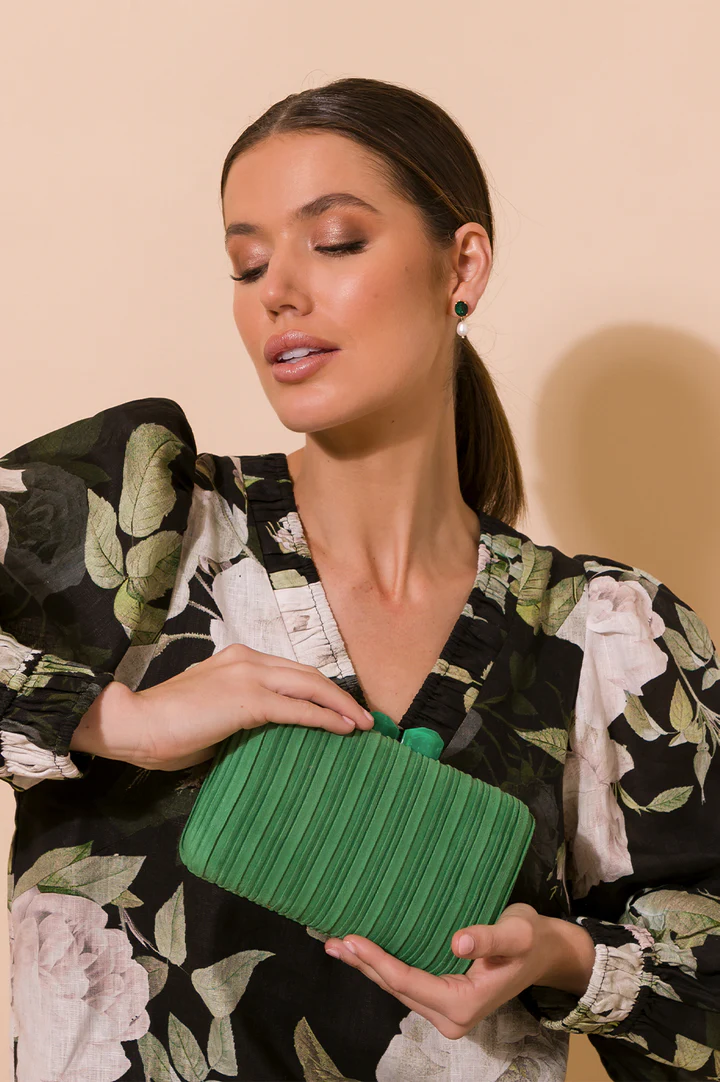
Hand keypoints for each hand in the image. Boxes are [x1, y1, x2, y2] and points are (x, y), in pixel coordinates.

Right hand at [70, 643, 374, 770]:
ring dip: (341, 705)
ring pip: (310, 686)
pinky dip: (325, 717)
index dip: (322, 688)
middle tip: (365, 716)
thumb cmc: (165, 728)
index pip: (292, 670)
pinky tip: (344, 729)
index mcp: (238, 659)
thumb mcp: (212, 715)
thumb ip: (241, 715)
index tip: (343, 707)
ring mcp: (248, 676)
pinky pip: (297, 707)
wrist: (134, 724)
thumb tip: (268, 736)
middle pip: (308, 674)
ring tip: (364, 724)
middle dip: (340, 695)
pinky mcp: (248, 699)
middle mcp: (247, 659)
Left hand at [323, 903, 596, 1039]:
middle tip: (331, 942)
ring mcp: (446, 1011)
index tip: (352, 940)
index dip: (378, 961)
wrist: (545, 951)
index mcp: (464, 1004)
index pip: (409, 981)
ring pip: (397, 988)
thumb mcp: (516, 935)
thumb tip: (459, 942)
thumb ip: (490, 939)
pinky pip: (407, 983)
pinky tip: (364, 953)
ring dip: (368, 967)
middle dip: (364, 965)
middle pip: (396, 988)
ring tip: (337, 946)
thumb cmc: (531, 939)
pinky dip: (384, 967)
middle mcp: (451, 1016)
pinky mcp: (444, 998)